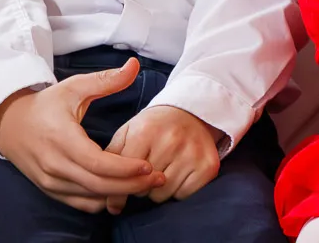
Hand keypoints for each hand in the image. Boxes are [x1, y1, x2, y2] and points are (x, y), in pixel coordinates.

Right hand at [0, 58, 164, 212]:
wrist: (10, 124)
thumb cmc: (46, 104)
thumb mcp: (74, 87)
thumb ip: (106, 80)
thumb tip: (134, 65)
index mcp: (62, 138)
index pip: (98, 164)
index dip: (125, 168)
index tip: (149, 165)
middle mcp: (54, 164)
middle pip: (98, 186)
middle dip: (131, 185)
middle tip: (157, 178)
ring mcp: (50, 181)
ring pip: (90, 198)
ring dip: (119, 194)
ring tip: (144, 183)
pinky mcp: (50, 190)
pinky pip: (80, 203)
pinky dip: (101, 199)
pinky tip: (119, 188)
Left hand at [106, 105, 222, 205]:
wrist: (190, 112)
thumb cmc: (153, 127)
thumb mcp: (128, 133)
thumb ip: (111, 161)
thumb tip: (110, 205)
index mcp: (146, 131)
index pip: (126, 174)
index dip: (120, 186)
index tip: (119, 191)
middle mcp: (171, 141)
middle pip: (144, 187)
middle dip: (141, 185)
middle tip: (146, 172)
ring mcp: (192, 153)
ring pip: (163, 194)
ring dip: (158, 190)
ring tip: (162, 172)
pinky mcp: (208, 165)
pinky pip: (183, 196)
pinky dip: (178, 190)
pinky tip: (178, 174)